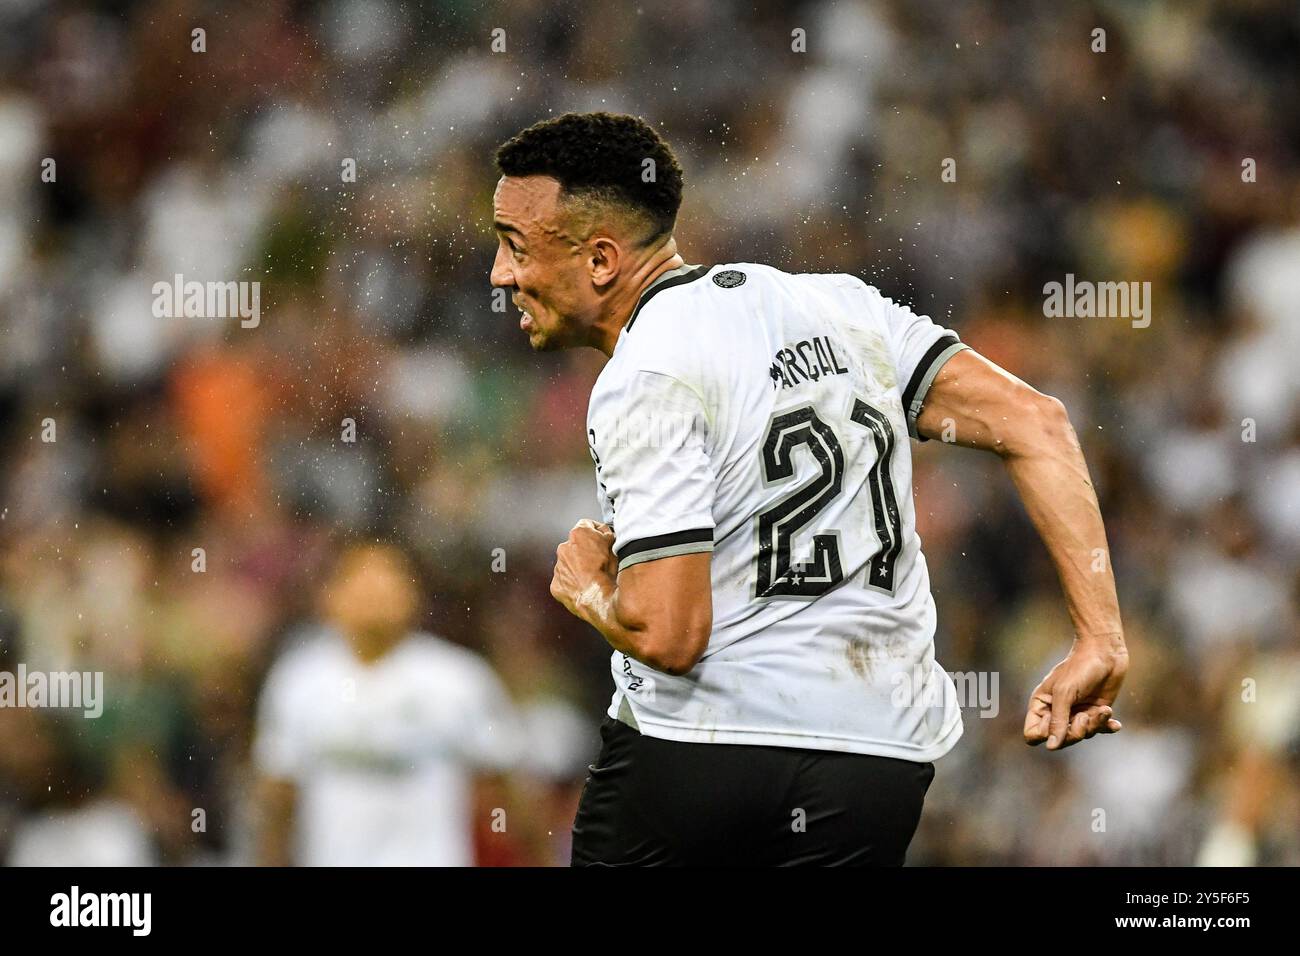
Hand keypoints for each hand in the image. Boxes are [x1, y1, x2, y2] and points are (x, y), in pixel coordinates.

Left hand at [550, 519, 616, 618]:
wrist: (599, 599)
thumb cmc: (607, 573)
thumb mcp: (615, 546)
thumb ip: (606, 534)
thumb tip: (604, 533)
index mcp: (578, 535)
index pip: (586, 524)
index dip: (596, 531)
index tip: (602, 538)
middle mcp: (564, 548)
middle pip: (575, 545)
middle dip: (585, 551)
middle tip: (599, 562)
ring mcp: (558, 567)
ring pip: (568, 564)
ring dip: (578, 568)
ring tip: (592, 578)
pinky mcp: (556, 585)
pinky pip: (564, 581)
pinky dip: (572, 583)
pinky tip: (584, 588)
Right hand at [1024, 634, 1127, 750]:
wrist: (1105, 653)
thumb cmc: (1080, 668)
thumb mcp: (1065, 693)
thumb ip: (1057, 721)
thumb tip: (1051, 747)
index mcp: (1041, 705)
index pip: (1033, 734)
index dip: (1045, 734)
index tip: (1057, 720)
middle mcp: (1057, 712)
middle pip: (1059, 740)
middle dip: (1074, 732)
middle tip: (1084, 717)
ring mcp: (1075, 713)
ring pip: (1080, 736)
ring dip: (1093, 725)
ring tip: (1103, 710)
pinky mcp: (1094, 712)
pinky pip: (1098, 730)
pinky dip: (1106, 726)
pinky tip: (1114, 723)